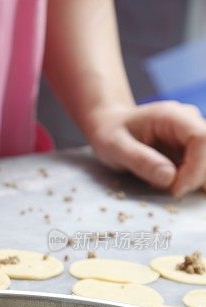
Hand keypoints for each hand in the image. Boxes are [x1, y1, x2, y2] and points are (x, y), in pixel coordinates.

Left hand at [86, 101, 205, 196]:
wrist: (109, 125)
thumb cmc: (109, 133)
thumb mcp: (114, 147)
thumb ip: (140, 160)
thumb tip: (169, 177)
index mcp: (172, 116)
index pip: (202, 138)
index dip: (196, 168)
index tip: (175, 190)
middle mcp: (189, 121)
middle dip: (194, 177)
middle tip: (168, 191)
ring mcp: (193, 134)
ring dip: (192, 180)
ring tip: (161, 183)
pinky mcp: (192, 148)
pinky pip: (200, 168)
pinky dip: (188, 180)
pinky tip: (167, 182)